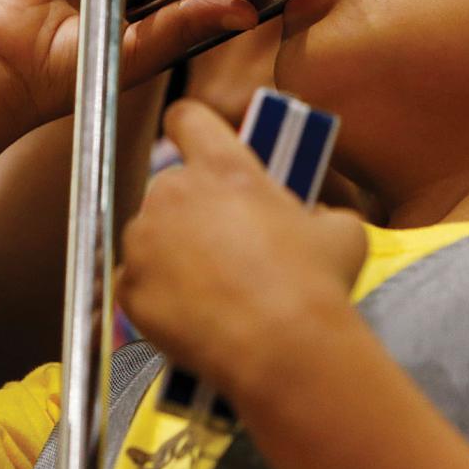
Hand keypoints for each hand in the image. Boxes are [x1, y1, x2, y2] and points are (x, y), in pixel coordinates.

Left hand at [116, 98, 366, 398]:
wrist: (283, 351)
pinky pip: (136, 279)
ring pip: (152, 232)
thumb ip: (316, 210)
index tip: (200, 143)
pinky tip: (191, 313)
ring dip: (172, 249)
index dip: (193, 128)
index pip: (188, 117)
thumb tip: (312, 220)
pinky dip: (157, 293)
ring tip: (211, 286)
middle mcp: (175, 192)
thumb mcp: (340, 229)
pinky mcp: (128, 286)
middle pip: (172, 183)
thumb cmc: (317, 283)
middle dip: (192, 205)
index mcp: (224, 167)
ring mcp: (144, 240)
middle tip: (225, 240)